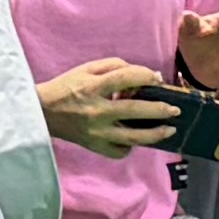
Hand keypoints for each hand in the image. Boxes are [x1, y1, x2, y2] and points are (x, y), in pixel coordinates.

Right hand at [34, 59, 179, 152]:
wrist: (42, 112)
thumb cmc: (67, 86)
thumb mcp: (87, 69)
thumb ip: (115, 67)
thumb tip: (144, 75)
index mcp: (93, 87)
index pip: (126, 78)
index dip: (146, 76)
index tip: (158, 79)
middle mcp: (97, 111)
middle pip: (135, 110)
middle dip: (160, 109)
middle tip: (175, 109)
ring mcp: (97, 132)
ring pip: (133, 137)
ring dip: (156, 134)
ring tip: (170, 130)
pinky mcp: (94, 146)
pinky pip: (119, 151)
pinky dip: (130, 146)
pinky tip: (136, 140)